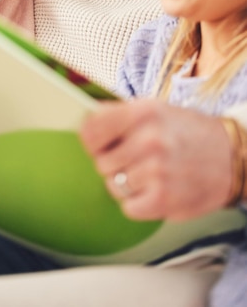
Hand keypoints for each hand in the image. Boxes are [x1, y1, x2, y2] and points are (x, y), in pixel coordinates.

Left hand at [80, 99, 231, 220]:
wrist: (232, 156)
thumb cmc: (188, 132)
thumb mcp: (154, 109)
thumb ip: (119, 114)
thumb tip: (85, 120)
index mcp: (142, 112)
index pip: (91, 129)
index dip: (92, 140)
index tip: (100, 144)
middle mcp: (148, 139)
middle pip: (101, 162)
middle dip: (114, 163)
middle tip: (136, 159)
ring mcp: (156, 170)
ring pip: (113, 186)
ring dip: (127, 185)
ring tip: (151, 174)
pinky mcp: (164, 198)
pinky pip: (128, 207)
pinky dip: (138, 203)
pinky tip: (155, 190)